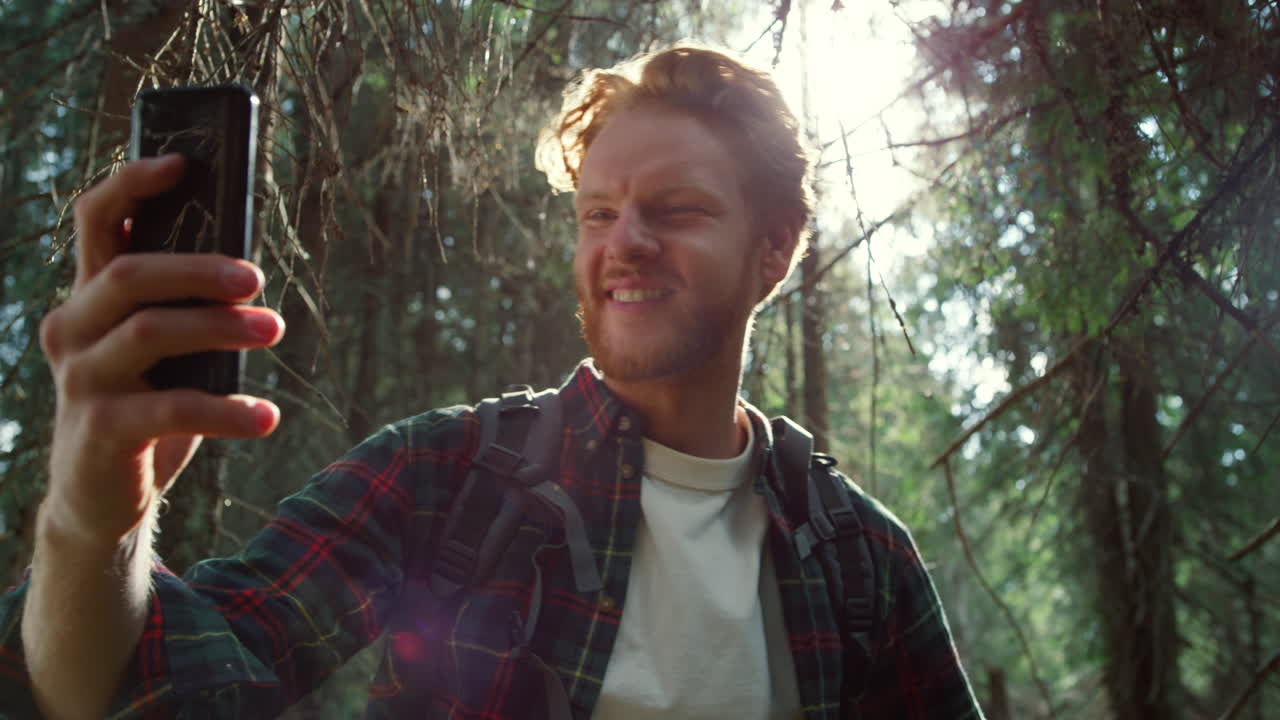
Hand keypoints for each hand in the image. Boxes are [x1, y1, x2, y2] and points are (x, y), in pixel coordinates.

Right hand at [37, 155, 284, 545]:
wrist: (101, 499)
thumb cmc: (144, 408)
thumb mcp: (163, 354)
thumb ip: (185, 311)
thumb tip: (247, 272)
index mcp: (90, 298)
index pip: (96, 222)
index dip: (132, 184)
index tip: (183, 162)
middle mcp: (73, 328)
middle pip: (129, 273)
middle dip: (200, 269)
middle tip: (258, 279)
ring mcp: (80, 378)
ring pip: (150, 331)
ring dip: (221, 326)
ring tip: (276, 330)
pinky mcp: (100, 429)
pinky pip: (171, 407)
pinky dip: (226, 409)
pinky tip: (266, 416)